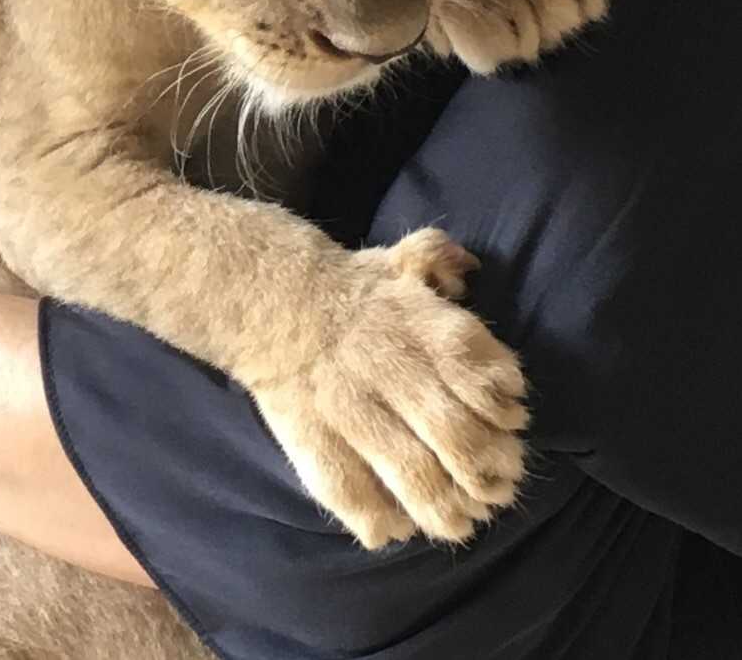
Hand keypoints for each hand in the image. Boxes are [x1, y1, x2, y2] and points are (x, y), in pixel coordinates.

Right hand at [254, 229, 527, 548]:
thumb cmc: (350, 288)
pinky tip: (402, 525)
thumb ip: (441, 257)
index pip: (483, 382)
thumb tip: (470, 271)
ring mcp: (354, 414)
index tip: (512, 421)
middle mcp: (392, 372)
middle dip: (490, 471)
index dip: (506, 411)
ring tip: (464, 519)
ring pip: (417, 479)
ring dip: (451, 510)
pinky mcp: (318, 443)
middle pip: (459, 439)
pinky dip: (387, 522)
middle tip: (500, 483)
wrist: (271, 300)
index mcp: (421, 327)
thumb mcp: (400, 259)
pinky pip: (357, 498)